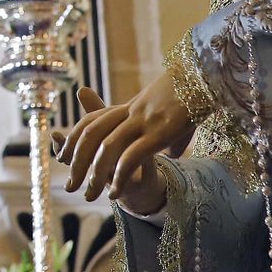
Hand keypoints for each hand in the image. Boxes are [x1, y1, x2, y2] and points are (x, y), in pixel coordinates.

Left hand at [51, 74, 192, 210]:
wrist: (209, 76)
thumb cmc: (196, 99)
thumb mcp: (176, 117)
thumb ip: (169, 136)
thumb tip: (174, 152)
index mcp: (131, 106)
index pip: (92, 121)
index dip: (74, 139)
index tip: (63, 157)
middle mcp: (132, 111)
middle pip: (91, 134)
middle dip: (77, 161)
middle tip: (70, 186)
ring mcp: (144, 120)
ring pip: (107, 147)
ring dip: (95, 175)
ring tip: (89, 195)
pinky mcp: (159, 132)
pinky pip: (131, 156)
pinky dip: (120, 176)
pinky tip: (115, 193)